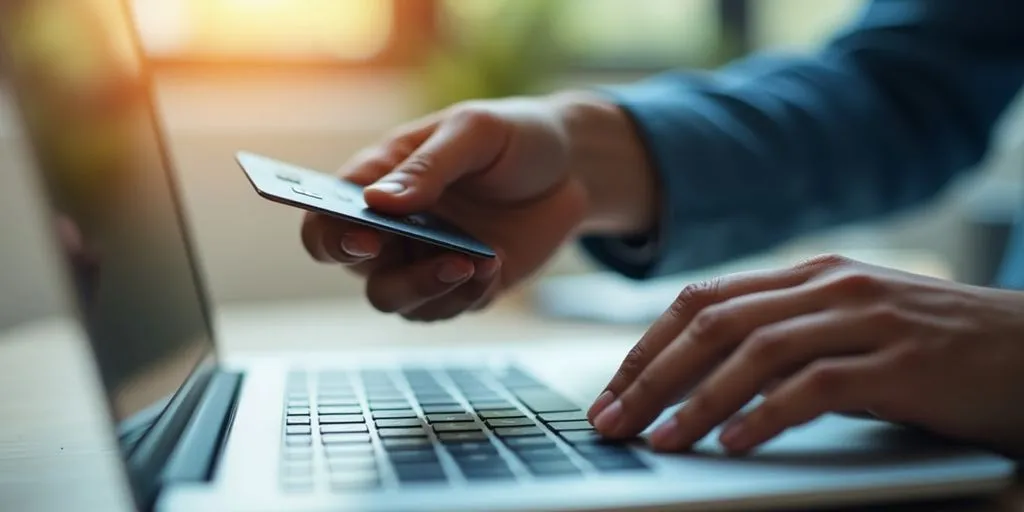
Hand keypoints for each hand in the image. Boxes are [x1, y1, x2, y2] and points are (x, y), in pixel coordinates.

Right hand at [301, 93, 654, 320]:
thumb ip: (429, 167)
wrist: (572, 168)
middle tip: (436, 259)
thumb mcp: (475, 133)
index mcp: (378, 181)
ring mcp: (425, 259)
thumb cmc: (514, 138)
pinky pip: (447, 308)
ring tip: (473, 264)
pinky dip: (467, 294)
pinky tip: (494, 265)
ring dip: (431, 289)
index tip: (363, 238)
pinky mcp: (463, 286)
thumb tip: (377, 201)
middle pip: (356, 270)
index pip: (326, 219)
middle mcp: (393, 227)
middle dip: (387, 274)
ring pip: (397, 300)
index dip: (331, 235)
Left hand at [587, 254, 1023, 456]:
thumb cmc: (936, 346)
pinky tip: (734, 444)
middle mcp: (829, 286)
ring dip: (697, 400)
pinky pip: (814, 387)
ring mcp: (866, 319)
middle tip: (612, 420)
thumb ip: (788, 337)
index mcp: (809, 275)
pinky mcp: (900, 362)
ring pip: (755, 352)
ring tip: (658, 440)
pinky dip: (766, 416)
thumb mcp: (851, 326)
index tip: (613, 390)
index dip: (648, 346)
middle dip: (652, 375)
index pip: (703, 300)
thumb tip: (708, 376)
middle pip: (713, 323)